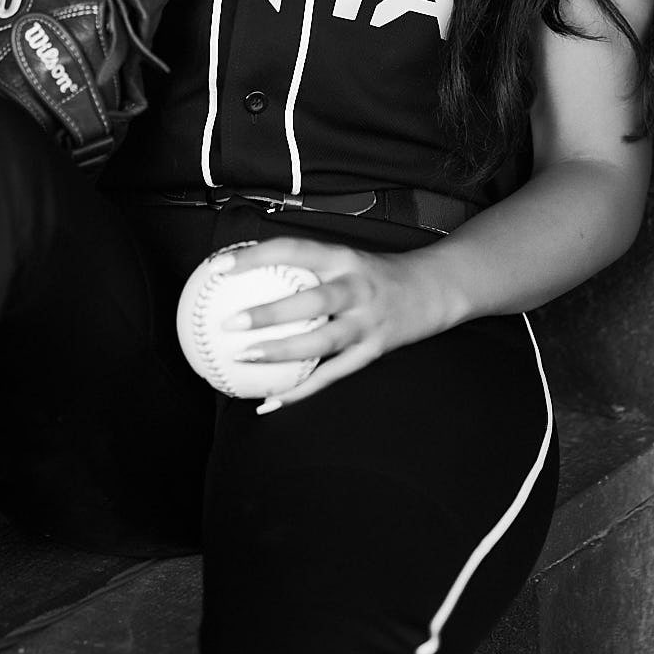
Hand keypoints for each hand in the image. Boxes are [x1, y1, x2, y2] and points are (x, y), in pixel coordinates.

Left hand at [214, 236, 462, 411]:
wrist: (433, 288)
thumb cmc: (374, 274)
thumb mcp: (343, 258)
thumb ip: (303, 265)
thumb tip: (243, 273)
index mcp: (342, 258)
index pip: (294, 251)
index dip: (256, 256)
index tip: (220, 265)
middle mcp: (356, 288)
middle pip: (310, 302)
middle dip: (268, 313)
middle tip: (227, 322)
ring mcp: (367, 322)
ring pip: (321, 343)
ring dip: (280, 353)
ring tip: (242, 360)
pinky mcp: (373, 350)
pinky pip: (332, 375)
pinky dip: (300, 391)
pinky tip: (269, 402)